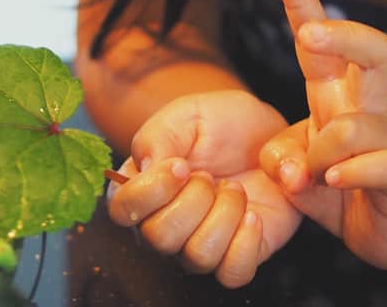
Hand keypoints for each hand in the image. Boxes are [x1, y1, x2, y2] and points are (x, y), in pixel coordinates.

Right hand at [106, 90, 301, 285]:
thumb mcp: (186, 115)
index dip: (152, 191)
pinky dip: (246, 241)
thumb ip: (157, 137)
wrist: (264, 134)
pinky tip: (252, 214)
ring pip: (198, 257)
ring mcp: (197, 244)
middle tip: (211, 176)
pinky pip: (233, 272)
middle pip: (159, 239)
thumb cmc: (220, 123)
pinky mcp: (234, 256)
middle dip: (194, 200)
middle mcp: (163, 223)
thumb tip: (146, 168)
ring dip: (224, 214)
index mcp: (141, 187)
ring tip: (234, 188)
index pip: (122, 210)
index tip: (182, 166)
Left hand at [259, 0, 386, 268]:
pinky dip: (351, 174)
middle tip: (310, 33)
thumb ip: (280, 162)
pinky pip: (381, 163)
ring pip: (357, 123)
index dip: (302, 3)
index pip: (318, 42)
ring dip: (322, 152)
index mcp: (335, 94)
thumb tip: (292, 171)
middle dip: (341, 32)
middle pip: (372, 50)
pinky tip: (336, 184)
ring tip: (316, 177)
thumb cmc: (339, 188)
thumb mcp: (295, 173)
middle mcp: (368, 105)